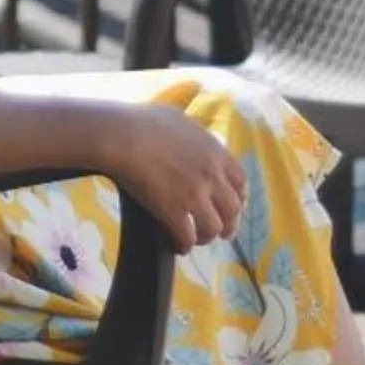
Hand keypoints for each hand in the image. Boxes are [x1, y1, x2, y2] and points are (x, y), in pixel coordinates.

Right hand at [109, 105, 245, 254]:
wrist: (122, 136)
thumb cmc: (144, 121)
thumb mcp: (179, 119)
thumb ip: (194, 134)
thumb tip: (194, 140)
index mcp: (215, 153)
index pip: (241, 182)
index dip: (238, 198)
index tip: (232, 206)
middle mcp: (211, 176)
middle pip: (233, 210)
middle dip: (229, 224)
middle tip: (221, 232)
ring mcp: (194, 195)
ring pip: (213, 228)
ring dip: (206, 236)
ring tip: (196, 239)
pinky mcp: (173, 211)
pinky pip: (187, 237)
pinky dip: (184, 245)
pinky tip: (178, 246)